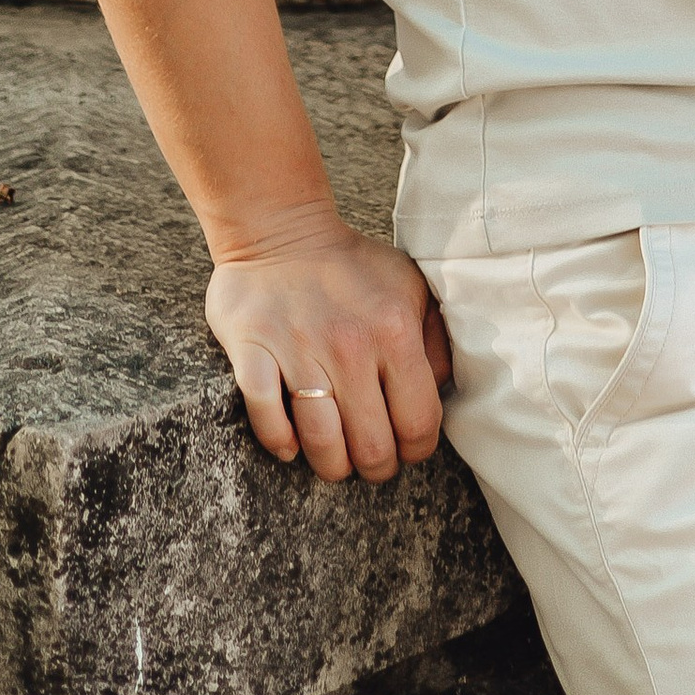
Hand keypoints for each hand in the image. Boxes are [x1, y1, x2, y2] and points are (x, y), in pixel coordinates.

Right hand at [204, 210, 453, 483]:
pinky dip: (280, 441)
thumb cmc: (351, 266)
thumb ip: (434, 340)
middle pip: (372, 447)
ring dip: (330, 464)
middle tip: (368, 458)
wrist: (280, 227)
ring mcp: (298, 349)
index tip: (405, 447)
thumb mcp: (410, 287)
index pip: (419, 423)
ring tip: (334, 456)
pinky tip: (291, 442)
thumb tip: (442, 392)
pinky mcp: (253, 350)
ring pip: (322, 444)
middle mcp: (350, 344)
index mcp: (395, 330)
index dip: (416, 449)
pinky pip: (267, 419)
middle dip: (374, 467)